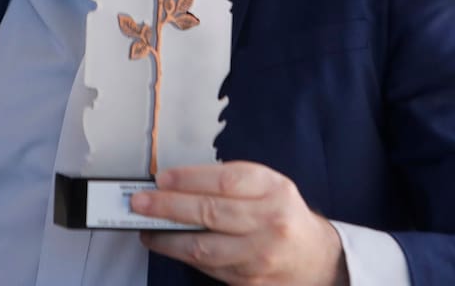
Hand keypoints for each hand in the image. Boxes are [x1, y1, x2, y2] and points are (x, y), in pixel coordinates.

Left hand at [130, 161, 347, 285]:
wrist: (314, 258)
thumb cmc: (283, 214)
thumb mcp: (268, 185)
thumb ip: (229, 180)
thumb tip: (178, 182)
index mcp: (274, 190)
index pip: (225, 181)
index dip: (189, 179)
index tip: (161, 179)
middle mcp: (270, 222)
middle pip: (210, 212)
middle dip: (168, 206)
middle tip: (140, 202)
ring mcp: (260, 256)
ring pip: (204, 247)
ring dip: (168, 238)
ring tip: (146, 228)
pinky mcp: (249, 281)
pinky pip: (208, 268)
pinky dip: (183, 256)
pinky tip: (168, 245)